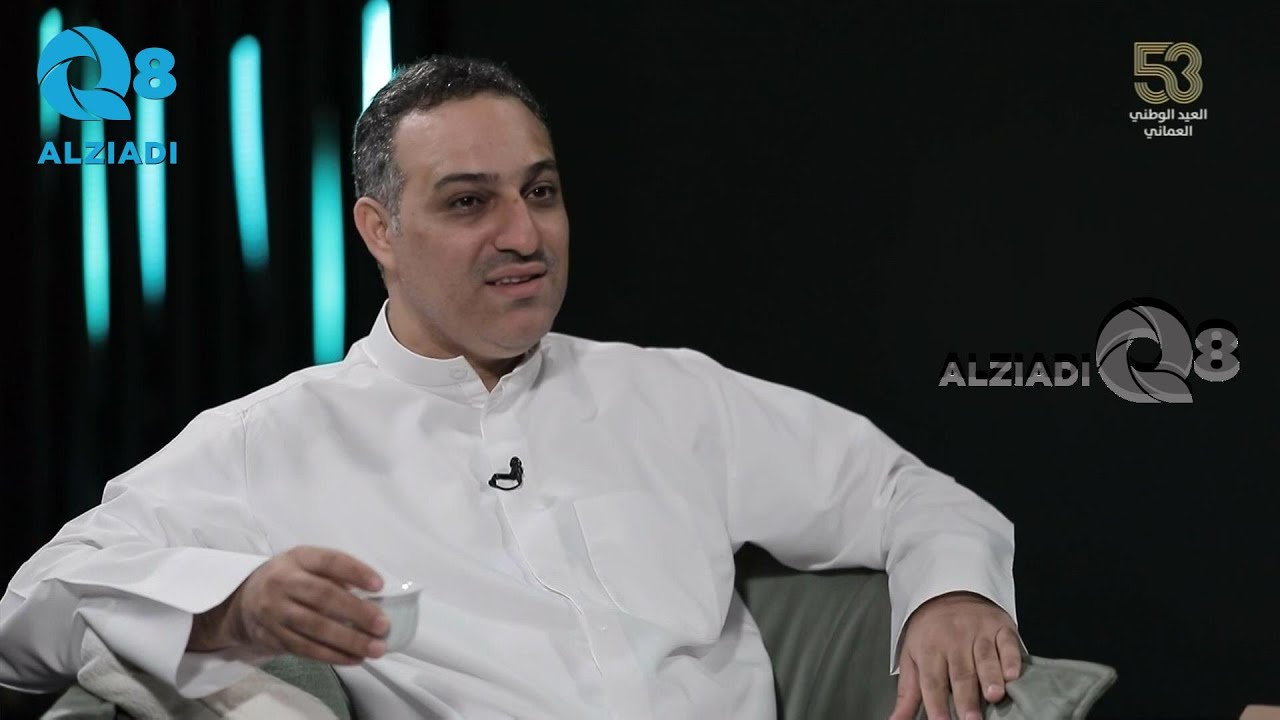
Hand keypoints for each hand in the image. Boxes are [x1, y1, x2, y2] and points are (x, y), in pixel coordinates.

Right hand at [188, 546, 389, 664]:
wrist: (242, 603)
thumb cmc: (288, 579)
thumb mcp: (306, 564)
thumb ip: (334, 574)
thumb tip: (373, 596)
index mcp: (298, 558)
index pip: (329, 561)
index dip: (355, 572)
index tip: (379, 585)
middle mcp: (283, 582)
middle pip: (323, 597)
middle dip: (357, 612)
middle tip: (383, 625)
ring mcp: (275, 611)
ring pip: (315, 627)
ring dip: (349, 640)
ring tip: (375, 648)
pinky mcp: (272, 636)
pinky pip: (306, 649)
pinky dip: (333, 655)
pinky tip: (354, 659)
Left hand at [888, 591, 1021, 719]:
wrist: (949, 592)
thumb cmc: (929, 635)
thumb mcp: (912, 659)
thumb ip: (907, 695)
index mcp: (929, 650)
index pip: (932, 682)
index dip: (937, 704)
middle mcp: (953, 640)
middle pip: (960, 673)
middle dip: (966, 698)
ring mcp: (978, 632)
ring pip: (984, 657)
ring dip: (990, 677)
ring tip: (993, 696)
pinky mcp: (1000, 627)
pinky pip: (1007, 642)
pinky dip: (1011, 658)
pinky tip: (1012, 674)